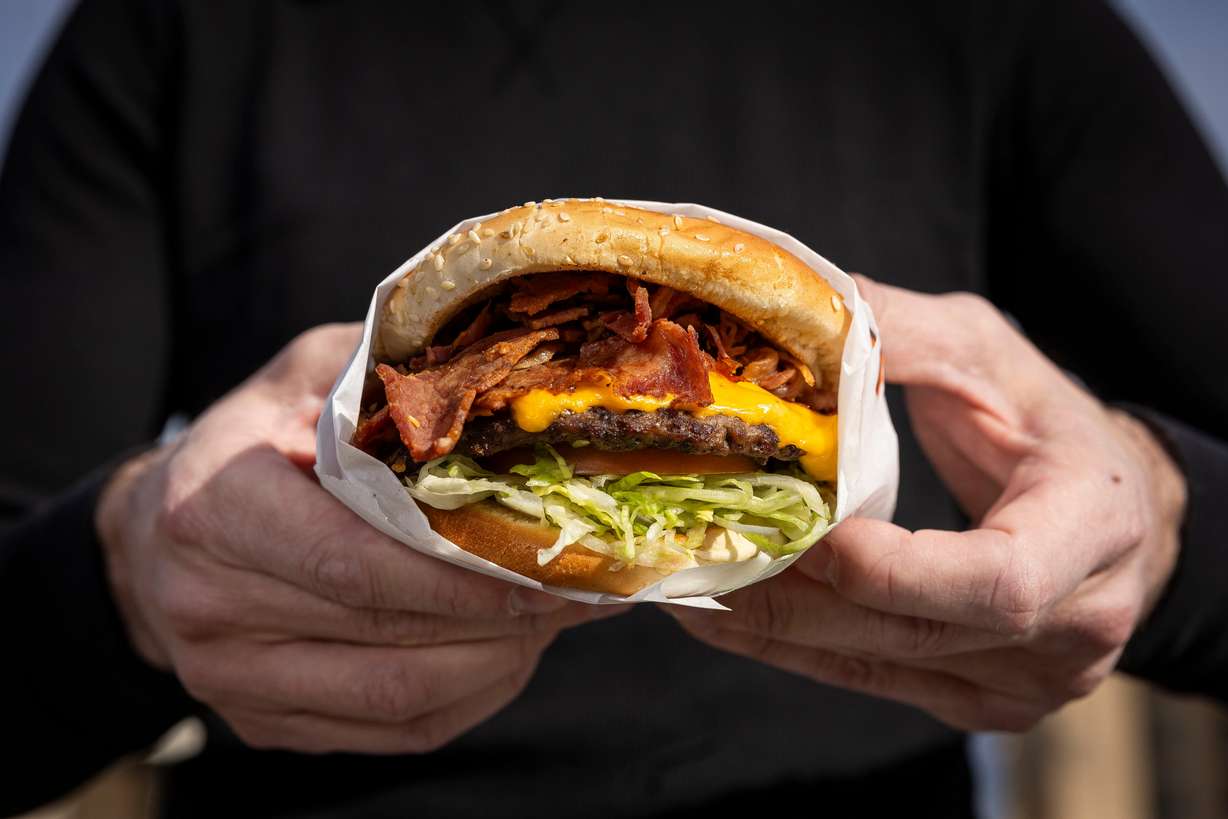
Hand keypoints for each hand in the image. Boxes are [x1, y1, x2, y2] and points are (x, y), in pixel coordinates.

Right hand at [98, 324, 617, 752]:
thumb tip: (507, 385)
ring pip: (396, 695)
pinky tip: (508, 652)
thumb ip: (387, 380)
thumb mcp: (303, 378)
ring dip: (496, 662)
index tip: (542, 567)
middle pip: (386, 633)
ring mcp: (232, 679)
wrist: (154, 536)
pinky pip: (389, 731)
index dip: (457, 576)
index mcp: (215, 509)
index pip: (354, 563)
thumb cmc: (250, 441)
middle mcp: (210, 606)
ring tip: (554, 618)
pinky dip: (467, 696)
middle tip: (580, 588)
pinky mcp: (264, 723)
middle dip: (499, 617)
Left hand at [666, 278, 1186, 730]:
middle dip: (799, 596)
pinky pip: (876, 680)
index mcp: (1093, 530)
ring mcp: (1031, 681)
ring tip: (691, 580)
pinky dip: (795, 649)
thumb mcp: (989, 355)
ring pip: (881, 664)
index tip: (802, 528)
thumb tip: (803, 308)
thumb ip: (903, 334)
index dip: (892, 569)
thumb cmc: (1050, 424)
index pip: (997, 582)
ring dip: (776, 627)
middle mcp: (1076, 624)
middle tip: (704, 548)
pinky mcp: (984, 701)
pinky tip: (728, 617)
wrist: (1116, 512)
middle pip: (915, 631)